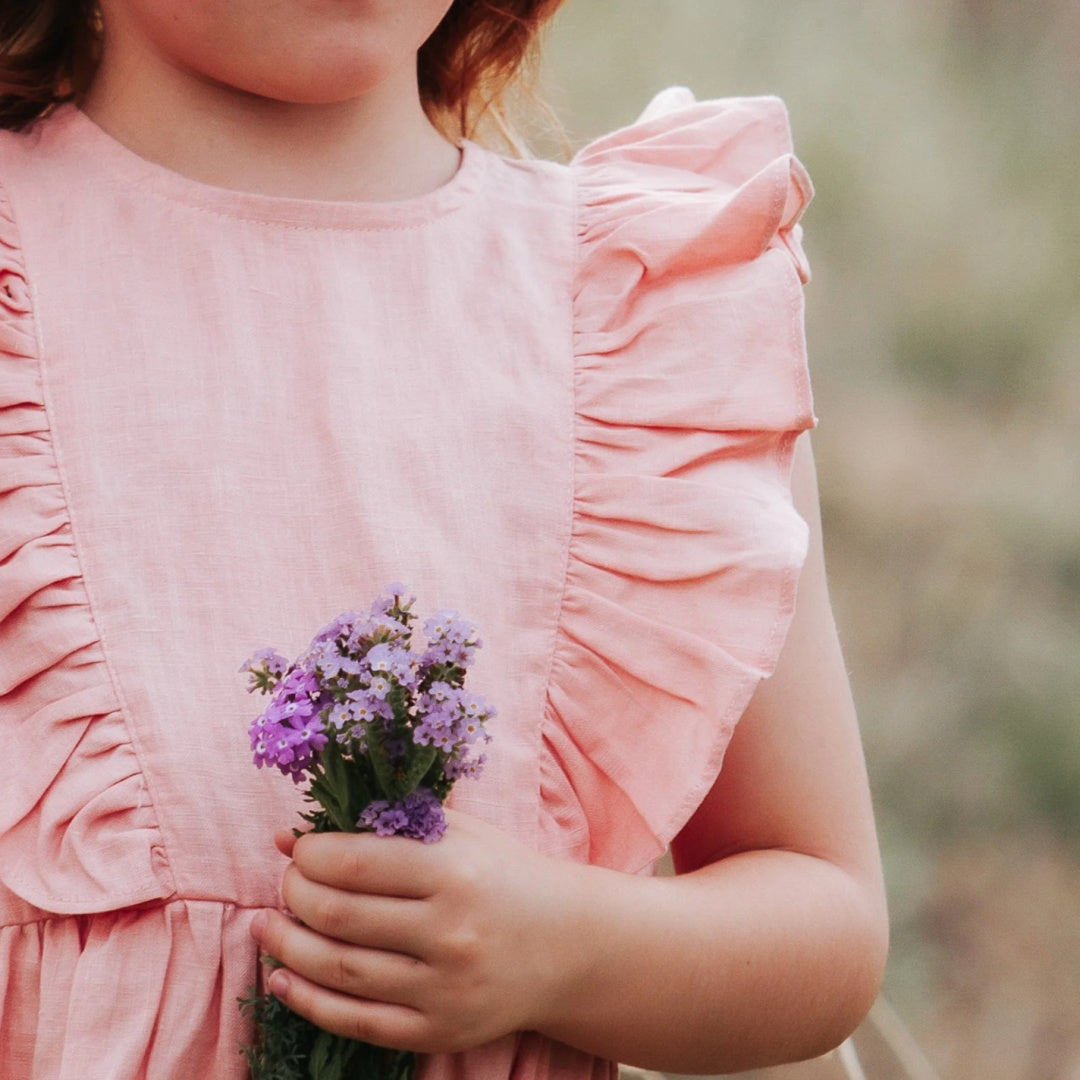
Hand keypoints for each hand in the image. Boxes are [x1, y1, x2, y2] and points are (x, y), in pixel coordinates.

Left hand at [251, 809, 582, 1053]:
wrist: (567, 945)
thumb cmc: (503, 875)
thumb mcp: (458, 833)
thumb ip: (384, 824)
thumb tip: (289, 834)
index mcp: (455, 871)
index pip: (355, 862)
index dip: (310, 854)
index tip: (299, 848)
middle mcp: (450, 932)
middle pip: (339, 915)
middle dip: (294, 894)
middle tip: (285, 882)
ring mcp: (444, 989)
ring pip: (339, 970)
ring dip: (287, 946)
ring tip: (267, 925)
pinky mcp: (439, 1031)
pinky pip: (356, 1022)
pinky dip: (307, 1001)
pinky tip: (283, 977)